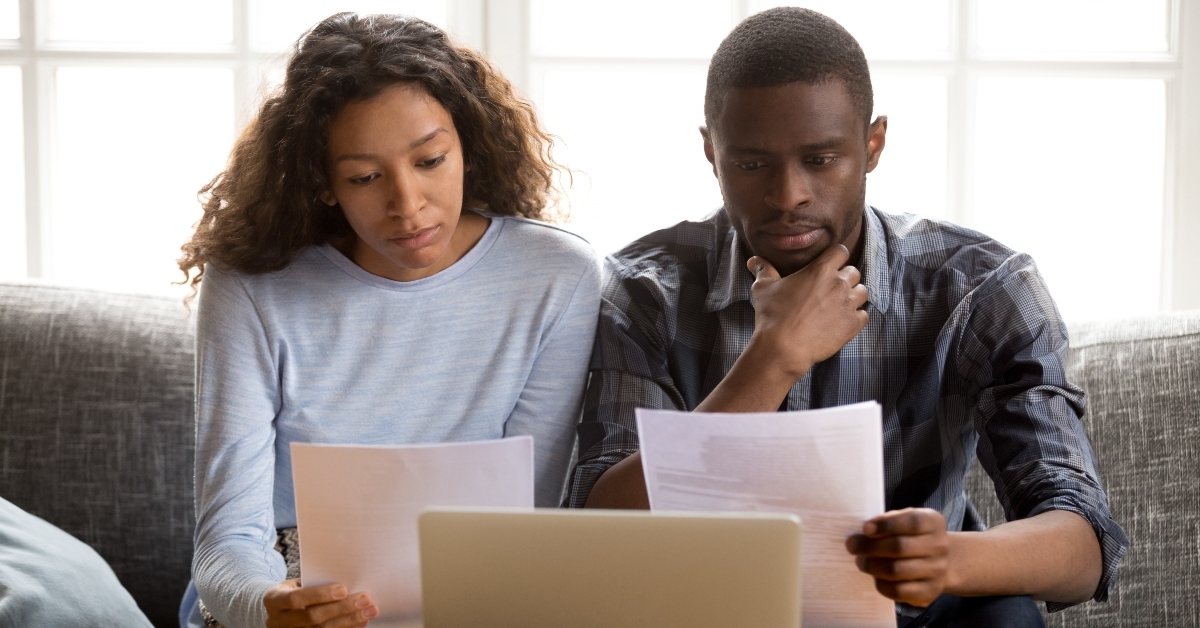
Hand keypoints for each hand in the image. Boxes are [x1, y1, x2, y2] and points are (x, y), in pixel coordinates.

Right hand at [264, 579, 377, 627]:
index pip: (296, 599)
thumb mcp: (297, 583)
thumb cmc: (294, 591)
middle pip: (312, 618)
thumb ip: (315, 583)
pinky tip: (361, 623)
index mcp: (274, 600)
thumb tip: (348, 581)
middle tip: (365, 599)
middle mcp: (277, 621)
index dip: (320, 595)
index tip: (343, 589)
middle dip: (341, 609)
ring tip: (369, 611)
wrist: (279, 610)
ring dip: (349, 621)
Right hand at [746, 244, 867, 379]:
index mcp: (820, 270)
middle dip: (845, 278)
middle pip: (854, 272)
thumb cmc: (772, 315)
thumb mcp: (763, 288)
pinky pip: (864, 315)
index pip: (841, 251)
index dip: (836, 257)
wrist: (783, 347)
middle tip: (831, 289)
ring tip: (839, 304)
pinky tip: (842, 321)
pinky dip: (856, 317)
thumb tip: (754, 260)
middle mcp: (839, 283)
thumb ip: (763, 270)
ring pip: (862, 292)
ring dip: (853, 296)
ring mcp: (848, 304)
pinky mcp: (853, 324)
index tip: (830, 264)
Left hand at [845, 508, 951, 606]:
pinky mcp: (929, 591)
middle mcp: (939, 546)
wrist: (941, 562)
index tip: (865, 528)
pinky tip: (874, 577)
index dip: (887, 525)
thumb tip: (864, 531)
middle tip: (852, 546)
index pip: (912, 522)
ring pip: (896, 570)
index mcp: (933, 522)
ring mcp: (936, 571)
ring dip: (872, 566)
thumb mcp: (907, 520)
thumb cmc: (914, 537)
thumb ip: (888, 521)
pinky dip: (881, 584)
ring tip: (860, 561)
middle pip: (900, 547)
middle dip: (870, 547)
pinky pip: (899, 591)